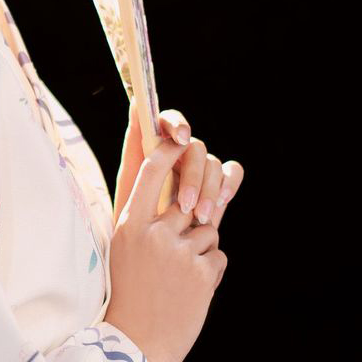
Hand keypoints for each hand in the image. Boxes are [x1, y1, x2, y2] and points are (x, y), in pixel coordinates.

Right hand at [104, 137, 229, 361]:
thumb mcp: (123, 255)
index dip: (169, 151)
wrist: (135, 347)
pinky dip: (209, 272)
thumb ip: (147, 223)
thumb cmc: (127, 300)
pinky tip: (189, 293)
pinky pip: (217, 256)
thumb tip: (174, 196)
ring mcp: (179, 252)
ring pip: (208, 230)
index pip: (150, 171)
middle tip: (177, 249)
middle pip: (189, 202)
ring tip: (178, 280)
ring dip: (200, 251)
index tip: (178, 140)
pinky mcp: (202, 272)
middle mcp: (153, 234)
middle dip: (191, 220)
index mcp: (129, 227)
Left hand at [114, 105, 244, 229]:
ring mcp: (199, 169)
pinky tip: (220, 203)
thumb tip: (136, 103)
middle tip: (186, 206)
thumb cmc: (135, 224)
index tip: (180, 138)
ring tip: (199, 218)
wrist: (154, 258)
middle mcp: (179, 154)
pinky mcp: (217, 184)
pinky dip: (229, 184)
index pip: (168, 122)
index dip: (177, 123)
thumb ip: (135, 147)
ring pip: (213, 163)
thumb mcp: (129, 189)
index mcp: (155, 148)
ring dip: (209, 190)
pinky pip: (231, 172)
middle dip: (193, 177)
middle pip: (195, 148)